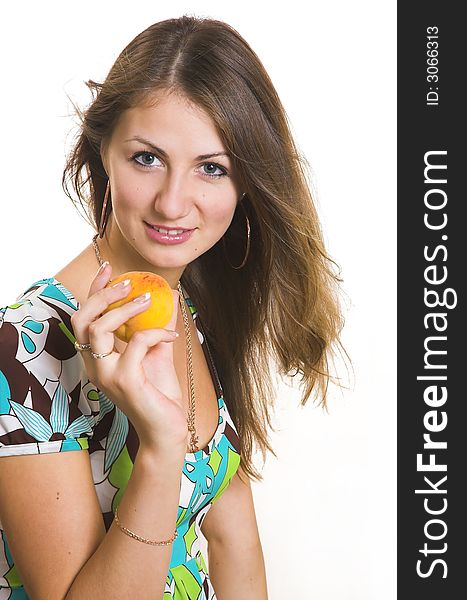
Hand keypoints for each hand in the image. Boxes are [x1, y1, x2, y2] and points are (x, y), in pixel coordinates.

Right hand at [70, 263, 186, 452]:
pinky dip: (156, 333)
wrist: (166, 430)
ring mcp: (106, 375)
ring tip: (149, 300)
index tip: (110, 269)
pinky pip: (136, 343)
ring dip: (126, 308)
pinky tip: (171, 336)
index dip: (94, 290)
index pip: (86, 318)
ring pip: (99, 328)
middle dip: (103, 294)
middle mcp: (95, 366)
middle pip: (81, 319)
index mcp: (98, 358)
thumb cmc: (160, 395)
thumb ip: (156, 327)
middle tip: (129, 283)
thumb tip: (168, 297)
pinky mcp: (125, 381)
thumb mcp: (157, 353)